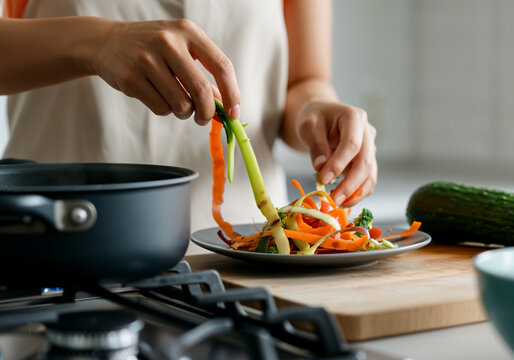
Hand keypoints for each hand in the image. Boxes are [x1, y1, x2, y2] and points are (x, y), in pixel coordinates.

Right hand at [90, 19, 240, 123]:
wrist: (106, 42)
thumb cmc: (152, 49)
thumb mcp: (181, 50)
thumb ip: (203, 73)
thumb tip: (225, 104)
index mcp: (188, 31)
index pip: (222, 65)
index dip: (232, 93)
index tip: (234, 113)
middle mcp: (168, 41)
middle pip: (201, 90)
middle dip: (207, 113)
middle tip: (203, 119)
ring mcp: (147, 59)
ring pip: (181, 104)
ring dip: (183, 112)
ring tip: (175, 102)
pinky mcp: (130, 77)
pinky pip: (161, 108)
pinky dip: (164, 110)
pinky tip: (157, 97)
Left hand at [296, 101, 376, 206]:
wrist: (322, 116)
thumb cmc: (315, 118)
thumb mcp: (308, 126)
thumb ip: (316, 145)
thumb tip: (321, 167)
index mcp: (354, 118)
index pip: (352, 144)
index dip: (339, 164)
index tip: (324, 180)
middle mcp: (367, 133)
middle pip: (365, 162)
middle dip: (350, 184)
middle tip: (334, 200)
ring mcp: (369, 148)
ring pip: (370, 175)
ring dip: (356, 193)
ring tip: (338, 204)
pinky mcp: (367, 161)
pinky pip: (367, 180)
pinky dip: (357, 193)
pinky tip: (343, 201)